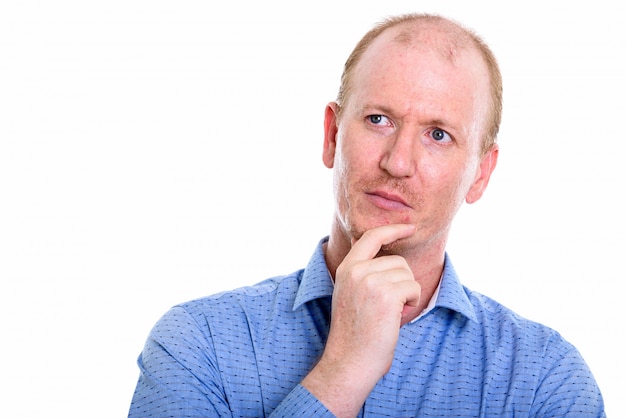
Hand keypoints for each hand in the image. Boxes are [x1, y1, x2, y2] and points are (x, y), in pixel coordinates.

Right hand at [302, 224, 420, 416]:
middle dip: (402, 282)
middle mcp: (356, 271)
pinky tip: (397, 317)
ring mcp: (370, 281)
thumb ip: (364, 273)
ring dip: (407, 294)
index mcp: (346, 268)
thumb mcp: (351, 294)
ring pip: (407, 274)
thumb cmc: (354, 334)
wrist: (349, 361)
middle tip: (388, 306)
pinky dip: (412, 303)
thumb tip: (389, 255)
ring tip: (390, 313)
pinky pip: (413, 288)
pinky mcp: (386, 295)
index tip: (408, 227)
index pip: (371, 237)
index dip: (392, 230)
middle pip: (398, 261)